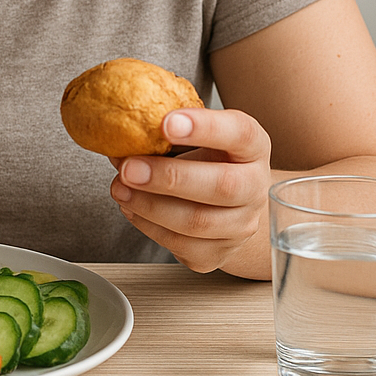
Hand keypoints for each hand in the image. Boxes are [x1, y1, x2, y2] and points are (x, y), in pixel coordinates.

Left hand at [109, 107, 272, 274]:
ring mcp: (242, 224)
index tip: (166, 123)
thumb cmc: (207, 158)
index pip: (240, 132)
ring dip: (151, 206)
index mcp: (252, 146)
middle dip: (169, 177)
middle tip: (130, 168)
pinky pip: (184, 246)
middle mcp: (255, 186)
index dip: (205, 127)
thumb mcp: (194, 134)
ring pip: (199, 222)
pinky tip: (131, 207)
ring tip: (120, 188)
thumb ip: (165, 132)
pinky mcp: (220, 252)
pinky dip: (150, 227)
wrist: (228, 203)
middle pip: (222, 186)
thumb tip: (121, 139)